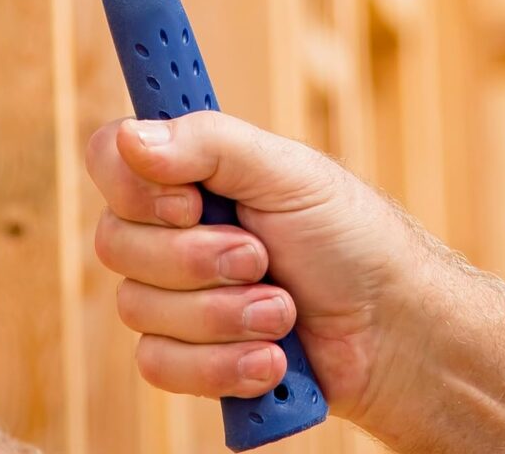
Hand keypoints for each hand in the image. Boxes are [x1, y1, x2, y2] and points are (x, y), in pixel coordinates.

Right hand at [86, 112, 504, 451]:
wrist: (397, 334)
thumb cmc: (349, 238)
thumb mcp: (285, 172)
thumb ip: (207, 143)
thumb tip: (131, 138)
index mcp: (184, 172)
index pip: (107, 157)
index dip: (132, 185)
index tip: (189, 200)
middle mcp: (167, 227)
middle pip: (114, 241)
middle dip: (195, 260)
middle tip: (260, 257)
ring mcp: (173, 293)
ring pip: (136, 308)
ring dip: (220, 314)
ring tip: (283, 312)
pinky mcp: (187, 355)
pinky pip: (157, 365)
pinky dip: (219, 364)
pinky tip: (270, 358)